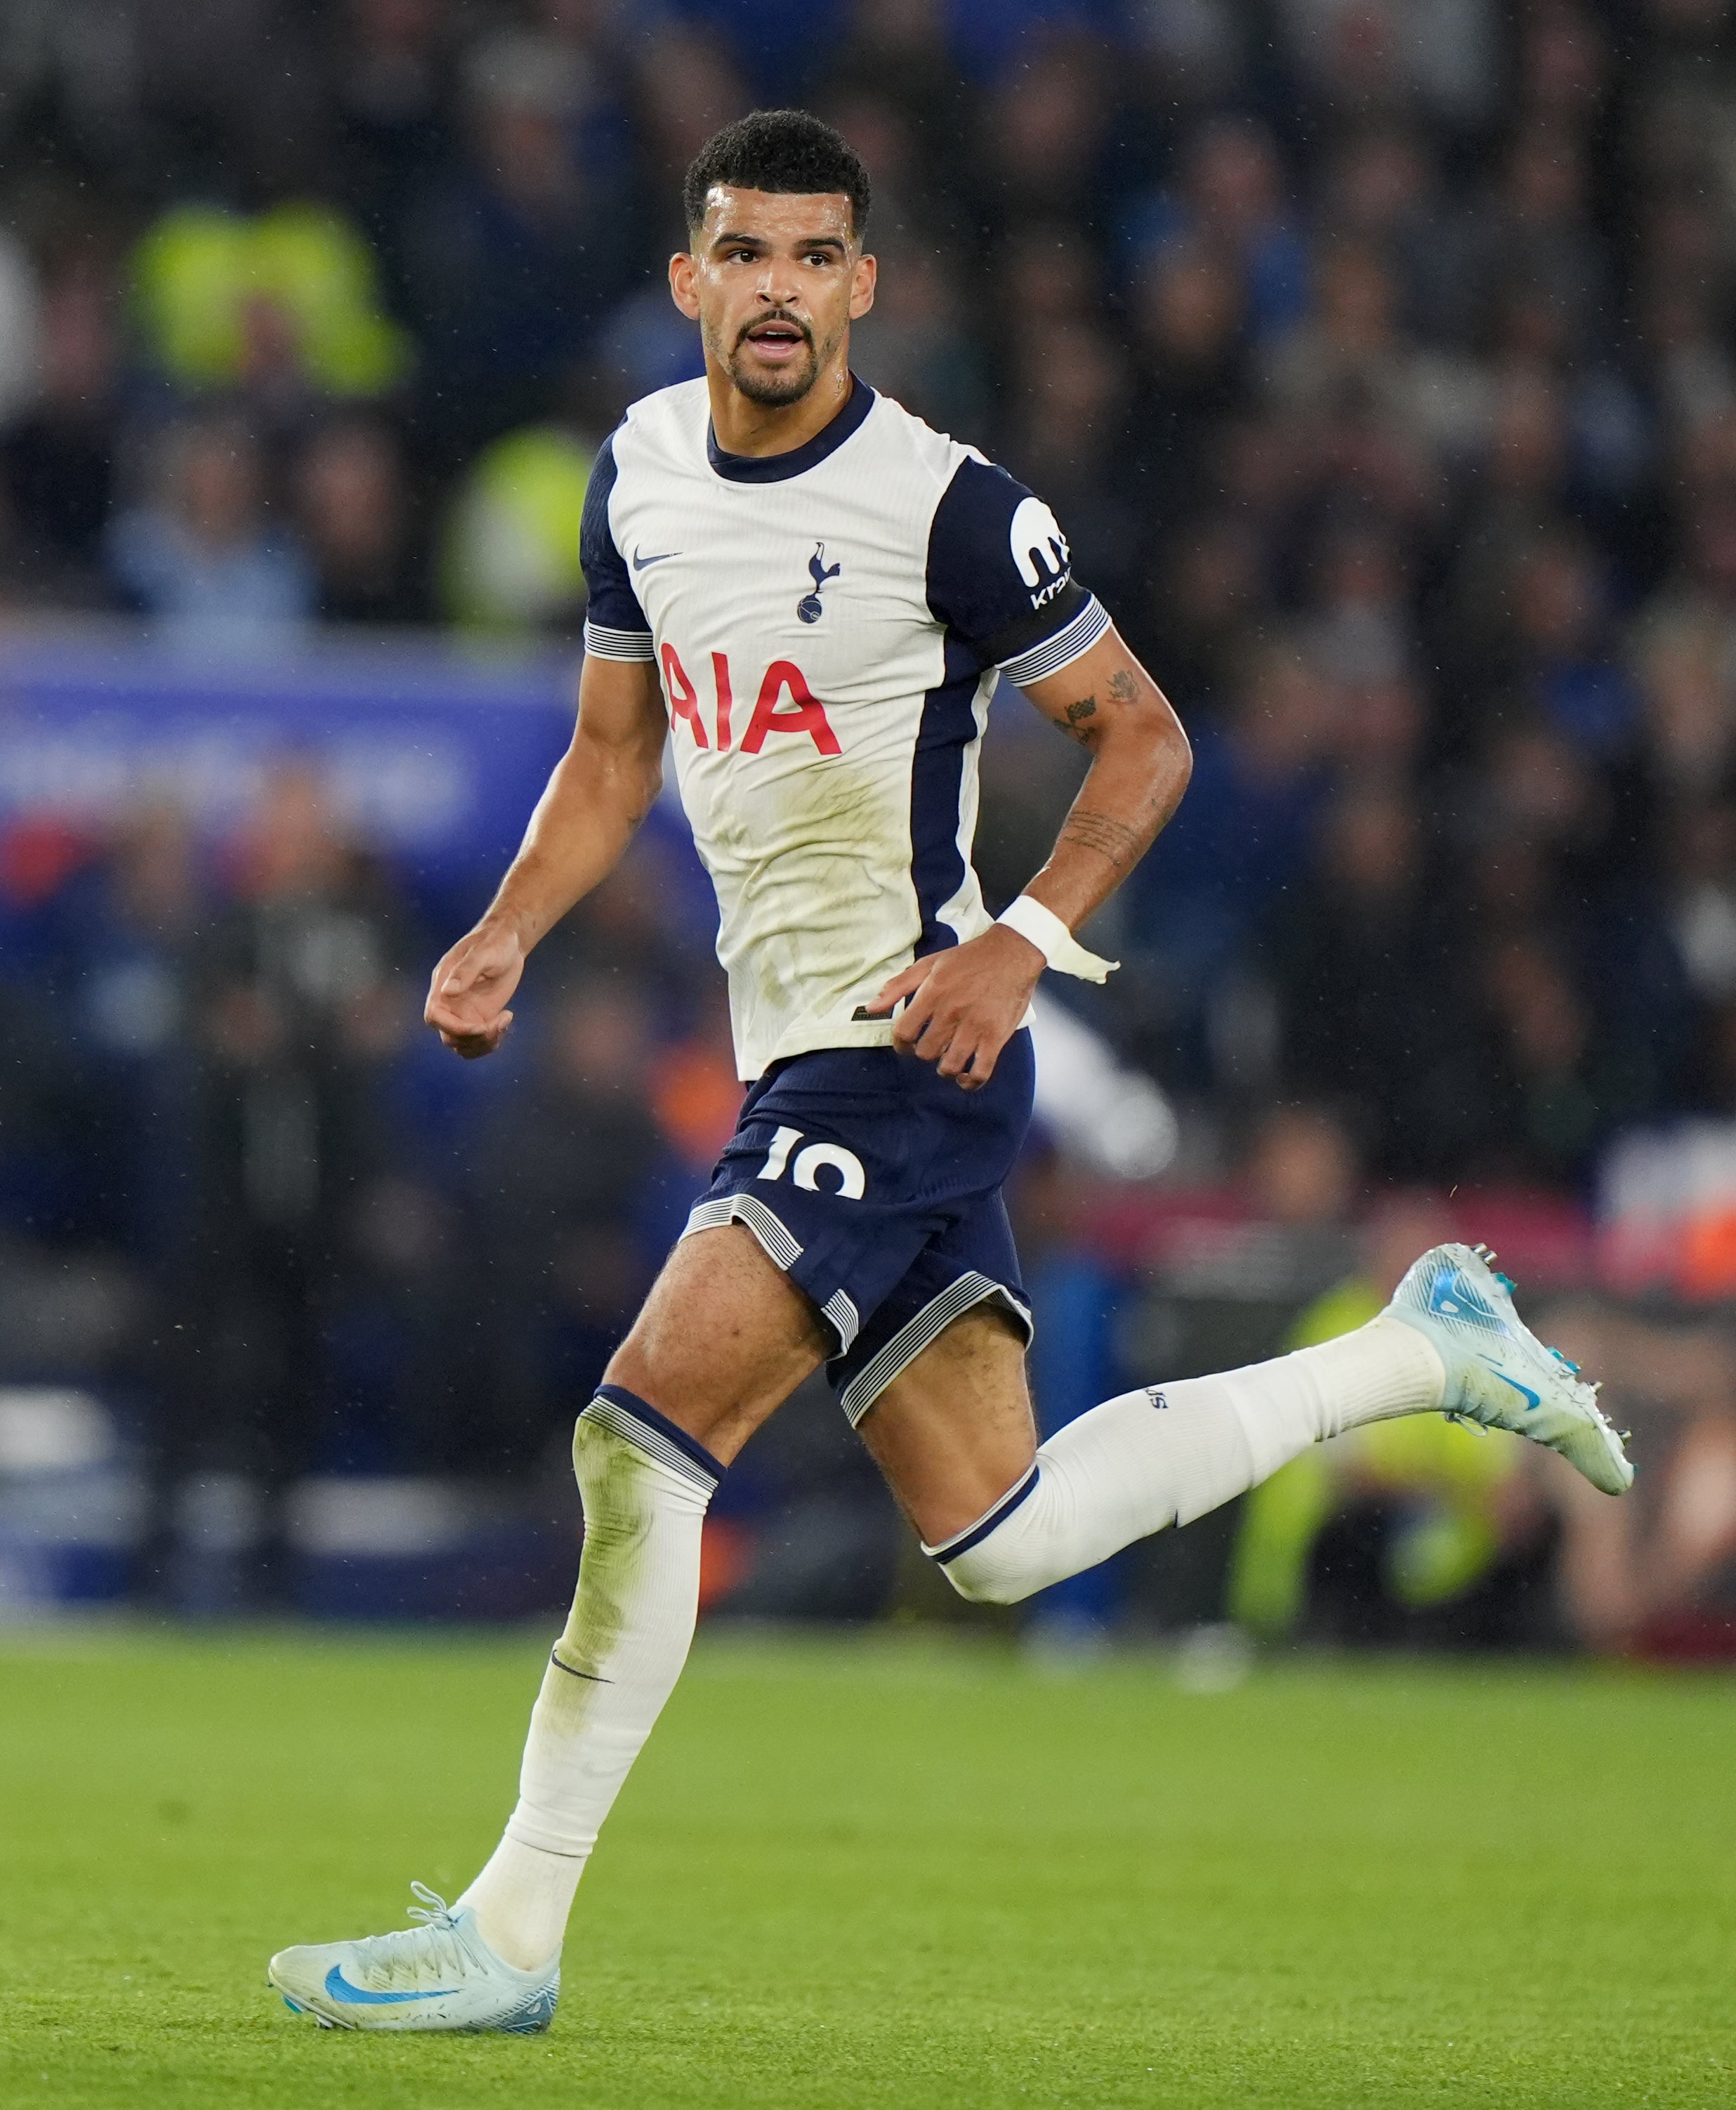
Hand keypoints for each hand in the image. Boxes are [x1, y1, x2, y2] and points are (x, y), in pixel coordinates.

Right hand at [424, 920, 524, 1058]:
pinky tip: (506, 1022)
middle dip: (474, 1038)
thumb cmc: (494, 942)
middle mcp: (450, 1003)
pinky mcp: (480, 1017)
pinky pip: (478, 1042)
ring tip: (504, 1023)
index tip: (480, 1026)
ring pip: (463, 1045)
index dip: (454, 1028)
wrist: (508, 943)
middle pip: (450, 1037)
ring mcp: (465, 1013)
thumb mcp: (483, 952)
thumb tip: (448, 991)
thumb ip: (465, 970)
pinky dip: (491, 1042)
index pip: (434, 1017)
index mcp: (443, 986)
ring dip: (484, 1044)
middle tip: (500, 1023)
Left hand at [867, 924, 1042, 1088]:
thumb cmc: (969, 958)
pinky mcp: (996, 1037)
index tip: (906, 1044)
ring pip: (949, 1065)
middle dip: (924, 1053)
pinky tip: (965, 1078)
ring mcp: (975, 1027)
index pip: (904, 1032)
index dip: (901, 1043)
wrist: (1012, 953)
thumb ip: (898, 986)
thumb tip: (871, 1007)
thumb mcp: (929, 964)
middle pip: (925, 1052)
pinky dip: (970, 1082)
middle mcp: (951, 1013)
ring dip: (944, 1068)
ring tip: (947, 1060)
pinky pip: (980, 1071)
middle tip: (931, 1047)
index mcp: (932, 994)